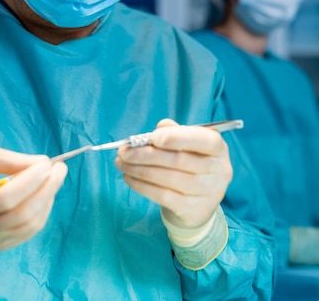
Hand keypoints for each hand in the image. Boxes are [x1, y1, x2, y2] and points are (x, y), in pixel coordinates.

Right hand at [0, 144, 67, 250]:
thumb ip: (10, 160)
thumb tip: (42, 164)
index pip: (4, 198)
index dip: (30, 181)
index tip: (47, 163)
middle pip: (21, 215)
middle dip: (47, 189)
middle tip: (60, 168)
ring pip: (29, 225)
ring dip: (48, 200)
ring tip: (52, 179)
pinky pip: (29, 232)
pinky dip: (43, 211)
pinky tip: (44, 194)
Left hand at [115, 118, 231, 229]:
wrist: (198, 205)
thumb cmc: (190, 165)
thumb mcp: (187, 145)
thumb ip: (175, 132)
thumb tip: (158, 129)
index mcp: (218, 148)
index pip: (205, 140)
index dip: (178, 137)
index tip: (152, 137)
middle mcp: (219, 171)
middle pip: (179, 160)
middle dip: (146, 154)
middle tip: (124, 151)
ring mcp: (208, 193)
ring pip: (167, 178)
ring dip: (138, 169)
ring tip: (121, 163)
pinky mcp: (193, 211)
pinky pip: (162, 196)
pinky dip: (141, 185)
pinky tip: (129, 178)